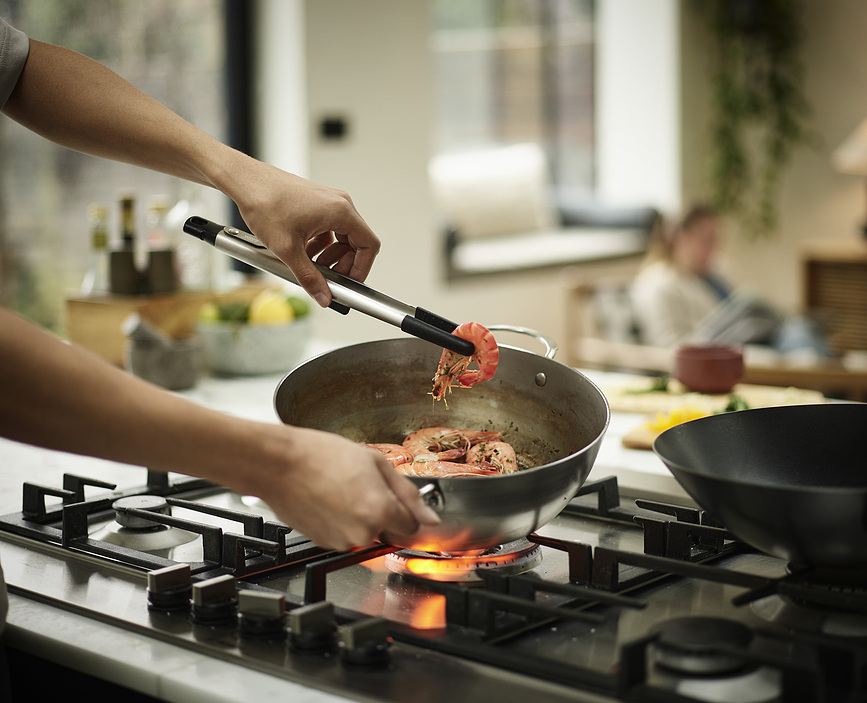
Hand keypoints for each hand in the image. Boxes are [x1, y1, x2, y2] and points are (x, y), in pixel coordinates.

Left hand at [227, 160, 379, 307]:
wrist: (245, 181)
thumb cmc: (264, 202)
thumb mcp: (288, 249)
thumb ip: (309, 277)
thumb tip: (323, 296)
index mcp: (340, 211)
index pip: (369, 245)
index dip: (361, 269)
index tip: (350, 282)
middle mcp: (339, 203)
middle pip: (356, 242)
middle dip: (342, 264)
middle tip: (327, 278)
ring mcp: (329, 201)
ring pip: (341, 237)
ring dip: (329, 255)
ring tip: (310, 265)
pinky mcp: (317, 203)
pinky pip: (328, 229)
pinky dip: (319, 244)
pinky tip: (301, 252)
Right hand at [251, 426, 439, 550]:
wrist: (279, 464)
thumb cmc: (321, 456)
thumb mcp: (375, 462)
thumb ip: (408, 493)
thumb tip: (430, 517)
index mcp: (381, 511)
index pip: (412, 526)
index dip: (405, 509)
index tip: (393, 496)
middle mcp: (363, 533)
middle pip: (389, 531)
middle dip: (382, 512)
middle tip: (362, 485)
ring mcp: (342, 541)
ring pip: (366, 534)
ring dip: (361, 517)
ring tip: (341, 490)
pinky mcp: (324, 544)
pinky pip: (345, 535)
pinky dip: (342, 521)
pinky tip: (329, 499)